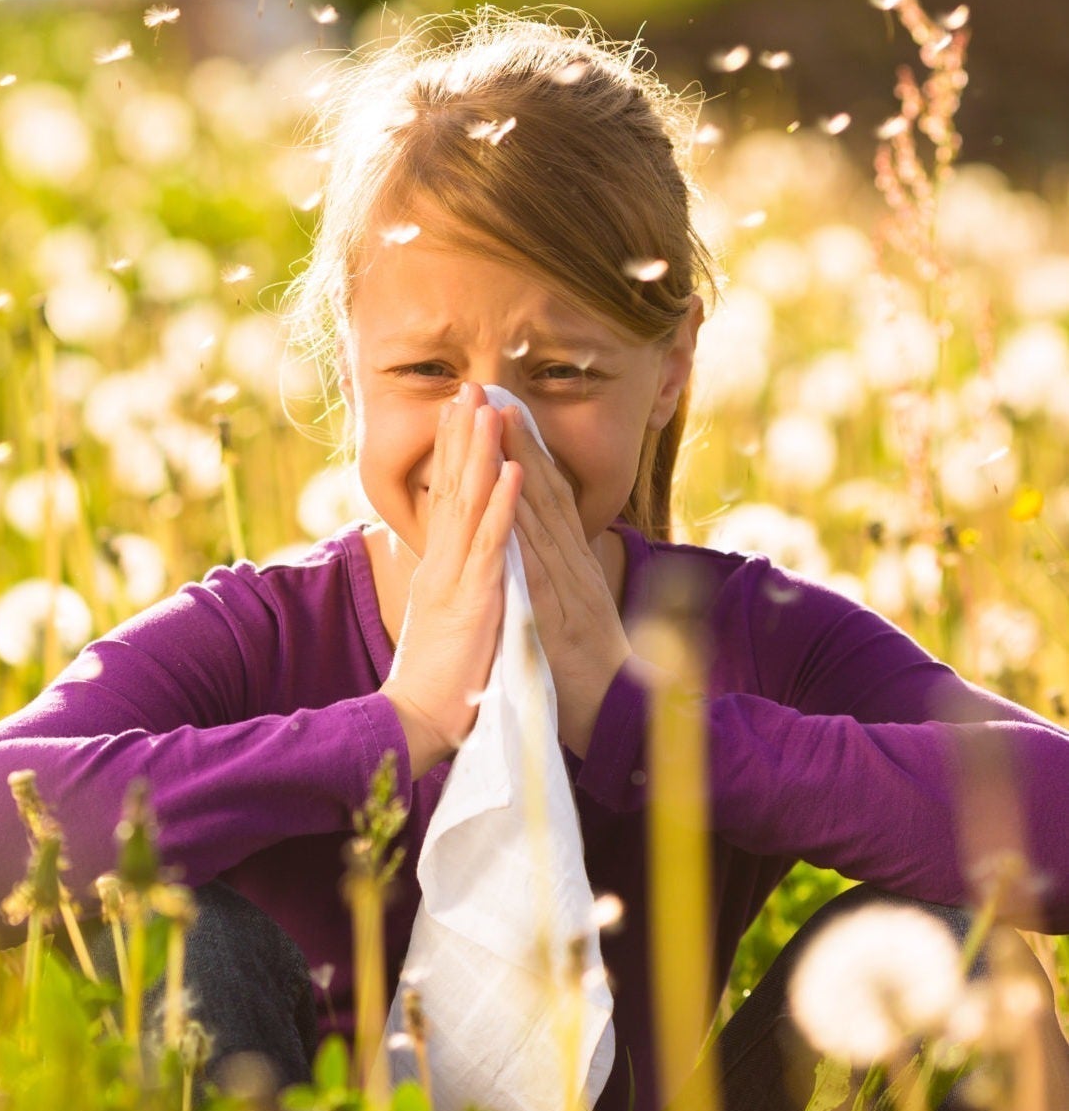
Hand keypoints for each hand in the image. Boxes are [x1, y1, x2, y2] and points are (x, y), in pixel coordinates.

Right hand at [380, 382, 524, 778]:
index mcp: (437, 568)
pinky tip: (512, 471)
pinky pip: (492, 544)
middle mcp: (441, 564)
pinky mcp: (474, 599)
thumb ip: (450, 588)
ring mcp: (455, 578)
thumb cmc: (437, 683)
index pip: (445, 499)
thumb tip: (453, 566)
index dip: (453, 453)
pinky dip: (503, 505)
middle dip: (461, 435)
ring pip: (469, 503)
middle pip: (451, 487)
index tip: (459, 412)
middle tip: (468, 387)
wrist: (417, 722)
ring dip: (480, 453)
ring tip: (488, 408)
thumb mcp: (444, 622)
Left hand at [495, 404, 633, 756]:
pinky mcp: (556, 616)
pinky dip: (524, 530)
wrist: (617, 719)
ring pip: (540, 516)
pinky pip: (537, 566)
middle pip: (543, 491)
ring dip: (519, 465)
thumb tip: (540, 547)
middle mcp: (572, 564)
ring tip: (497, 420)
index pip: (546, 496)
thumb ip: (556, 575)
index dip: (524, 451)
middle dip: (518, 439)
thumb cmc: (586, 669)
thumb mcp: (570, 611)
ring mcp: (567, 586)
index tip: (501, 408)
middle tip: (493, 391)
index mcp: (570, 563)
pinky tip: (509, 498)